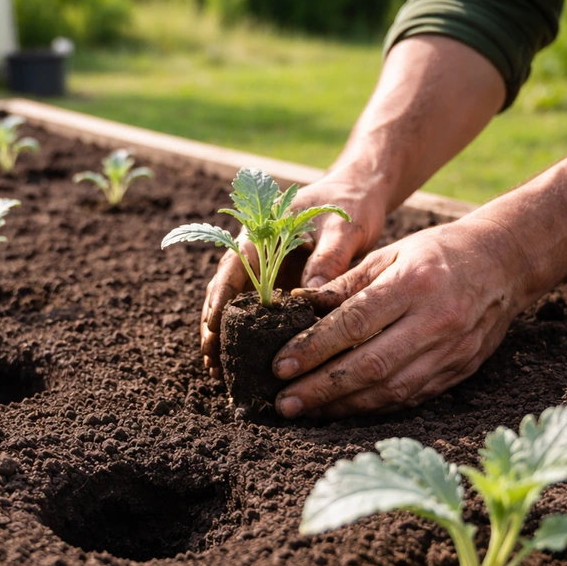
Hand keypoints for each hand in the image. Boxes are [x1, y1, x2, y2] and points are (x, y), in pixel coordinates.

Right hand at [200, 174, 386, 377]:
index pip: (232, 267)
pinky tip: (242, 363)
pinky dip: (247, 336)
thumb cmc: (348, 204)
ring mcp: (264, 272)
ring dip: (224, 335)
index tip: (213, 326)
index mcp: (262, 233)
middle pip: (223, 291)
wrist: (355, 194)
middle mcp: (255, 254)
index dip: (220, 298)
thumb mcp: (344, 226)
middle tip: (210, 359)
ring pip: (235, 306)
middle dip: (213, 325)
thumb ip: (330, 256)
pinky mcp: (278, 287)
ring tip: (216, 370)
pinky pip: (257, 313)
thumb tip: (313, 290)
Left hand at [272, 217, 532, 417]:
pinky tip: (342, 410)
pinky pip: (409, 397)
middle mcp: (435, 321)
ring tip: (305, 411)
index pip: (355, 322)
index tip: (280, 365)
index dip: (315, 348)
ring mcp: (450, 351)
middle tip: (284, 402)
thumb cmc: (438, 253)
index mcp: (414, 284)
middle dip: (321, 388)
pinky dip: (372, 407)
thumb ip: (346, 283)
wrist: (505, 264)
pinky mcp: (458, 371)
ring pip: (389, 389)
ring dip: (342, 406)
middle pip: (369, 365)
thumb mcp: (391, 253)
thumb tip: (299, 308)